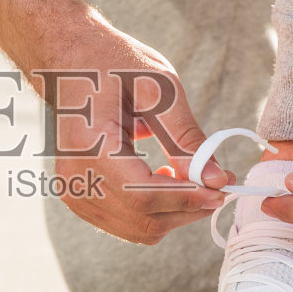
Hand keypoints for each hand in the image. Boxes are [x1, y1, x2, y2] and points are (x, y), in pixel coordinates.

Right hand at [26, 14, 229, 244]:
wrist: (69, 61)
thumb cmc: (111, 64)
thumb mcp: (157, 87)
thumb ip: (185, 136)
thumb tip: (214, 178)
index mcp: (89, 145)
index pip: (143, 194)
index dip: (188, 198)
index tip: (223, 186)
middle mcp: (76, 176)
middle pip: (143, 220)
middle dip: (188, 208)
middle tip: (216, 181)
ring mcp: (74, 190)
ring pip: (137, 229)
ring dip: (174, 213)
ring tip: (190, 178)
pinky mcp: (79, 196)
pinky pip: (125, 223)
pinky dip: (154, 212)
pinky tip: (162, 179)